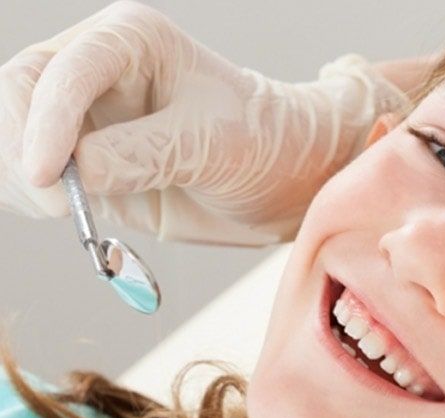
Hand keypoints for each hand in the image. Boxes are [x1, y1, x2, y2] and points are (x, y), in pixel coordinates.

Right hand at [0, 1, 409, 243]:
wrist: (282, 180)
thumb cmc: (262, 143)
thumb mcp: (212, 144)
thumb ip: (144, 154)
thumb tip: (74, 175)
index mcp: (132, 40)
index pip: (65, 70)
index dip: (44, 122)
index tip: (48, 177)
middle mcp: (100, 70)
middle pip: (22, 93)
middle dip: (25, 148)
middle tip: (57, 206)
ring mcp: (89, 117)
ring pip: (18, 135)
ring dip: (23, 179)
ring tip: (68, 213)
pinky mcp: (87, 162)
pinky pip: (37, 176)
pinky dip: (34, 199)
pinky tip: (69, 214)